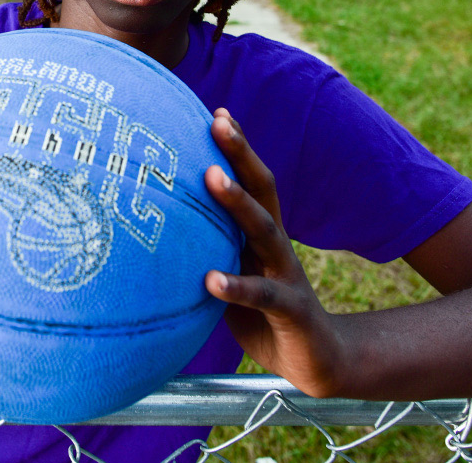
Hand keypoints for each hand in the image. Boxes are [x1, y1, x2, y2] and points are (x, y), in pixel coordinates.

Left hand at [204, 108, 351, 397]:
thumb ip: (206, 249)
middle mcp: (276, 244)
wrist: (317, 360)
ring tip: (211, 178)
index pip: (251, 180)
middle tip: (218, 121)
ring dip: (238, 202)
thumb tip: (154, 225)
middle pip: (261, 188)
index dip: (237, 146)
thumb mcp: (233, 271)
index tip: (216, 110)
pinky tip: (210, 280)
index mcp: (261, 233)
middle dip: (240, 153)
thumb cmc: (261, 311)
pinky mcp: (290, 309)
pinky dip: (236, 286)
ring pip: (264, 229)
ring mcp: (286, 273)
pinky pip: (262, 295)